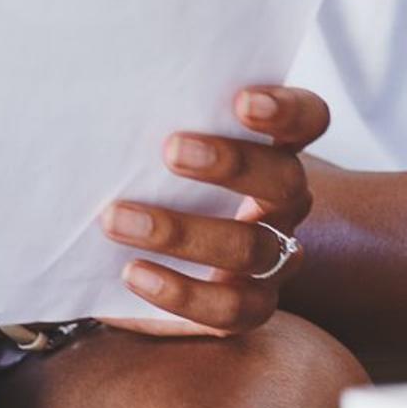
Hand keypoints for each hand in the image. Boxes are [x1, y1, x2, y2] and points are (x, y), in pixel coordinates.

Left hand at [100, 87, 322, 336]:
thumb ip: (148, 125)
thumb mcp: (150, 149)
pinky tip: (132, 272)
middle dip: (232, 163)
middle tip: (171, 150)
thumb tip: (100, 104)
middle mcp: (283, 201)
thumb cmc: (146, 182)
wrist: (128, 262)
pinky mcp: (248, 307)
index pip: (306, 119)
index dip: (286, 109)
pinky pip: (230, 306)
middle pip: (285, 179)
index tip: (242, 101)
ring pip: (252, 247)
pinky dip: (180, 291)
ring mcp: (272, 257)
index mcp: (272, 149)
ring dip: (182, 231)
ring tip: (117, 218)